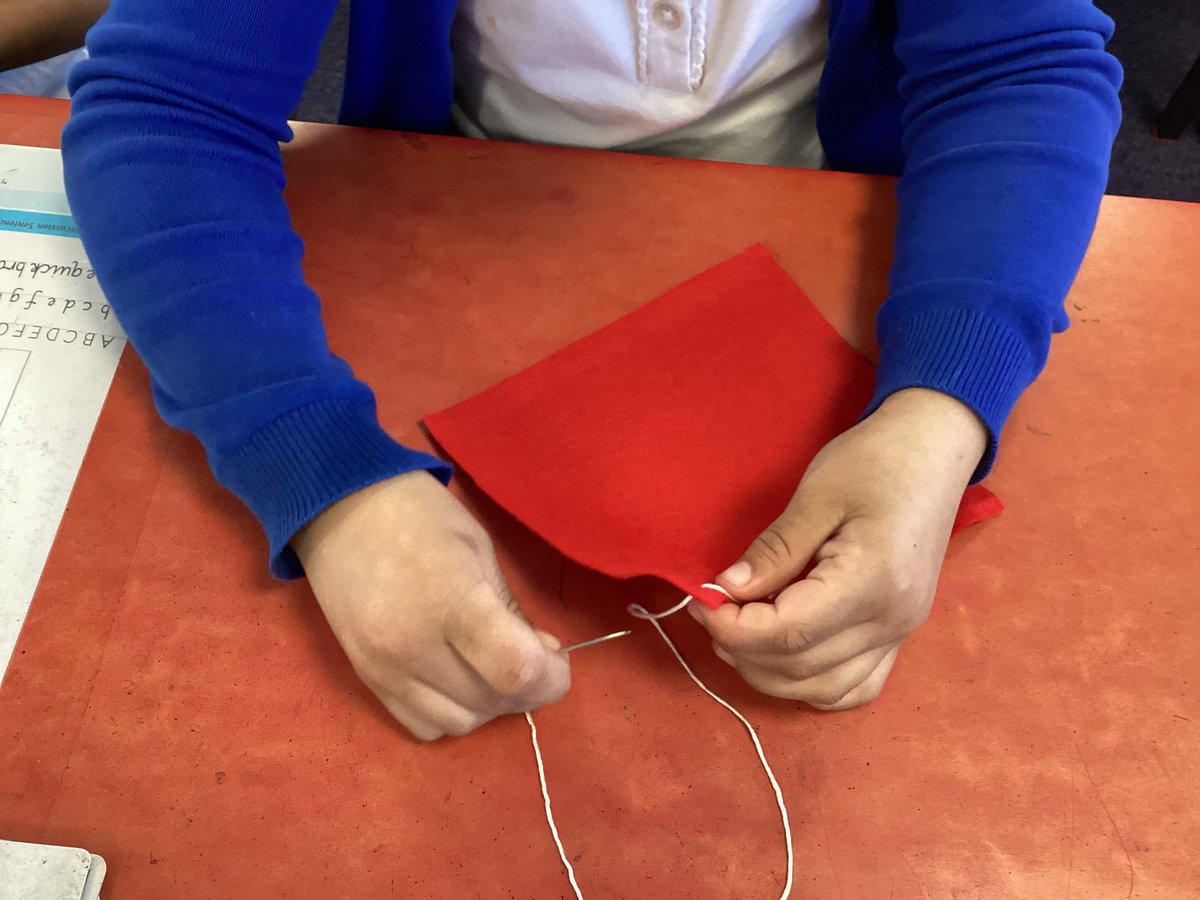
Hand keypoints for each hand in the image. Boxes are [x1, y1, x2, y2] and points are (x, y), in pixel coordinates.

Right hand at [292, 470, 570, 739]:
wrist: (338, 508)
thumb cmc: (420, 515)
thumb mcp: (479, 551)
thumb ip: (512, 610)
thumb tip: (544, 657)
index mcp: (451, 601)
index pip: (516, 670)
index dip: (551, 678)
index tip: (557, 661)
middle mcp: (414, 647)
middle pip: (492, 701)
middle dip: (527, 688)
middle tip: (531, 656)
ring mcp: (385, 669)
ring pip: (460, 723)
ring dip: (489, 704)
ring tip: (492, 667)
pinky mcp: (366, 679)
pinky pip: (422, 724)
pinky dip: (451, 711)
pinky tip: (458, 678)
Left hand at [690, 388, 986, 709]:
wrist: (934, 447)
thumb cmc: (875, 460)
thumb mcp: (816, 495)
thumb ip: (773, 552)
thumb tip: (725, 592)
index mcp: (873, 580)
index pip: (788, 633)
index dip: (734, 627)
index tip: (703, 600)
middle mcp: (893, 619)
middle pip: (801, 668)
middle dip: (742, 649)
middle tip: (712, 610)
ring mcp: (901, 631)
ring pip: (824, 689)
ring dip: (770, 672)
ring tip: (740, 631)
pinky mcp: (900, 632)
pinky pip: (855, 686)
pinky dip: (811, 682)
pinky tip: (783, 652)